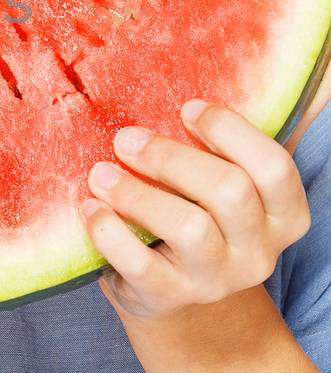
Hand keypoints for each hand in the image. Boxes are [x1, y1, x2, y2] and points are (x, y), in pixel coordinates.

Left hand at [79, 99, 312, 325]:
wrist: (165, 289)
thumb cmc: (194, 213)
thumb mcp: (221, 182)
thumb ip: (232, 143)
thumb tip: (246, 75)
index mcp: (282, 216)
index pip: (274, 168)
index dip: (230, 130)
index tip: (186, 108)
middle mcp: (258, 252)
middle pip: (230, 192)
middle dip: (172, 156)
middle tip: (126, 138)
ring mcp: (215, 281)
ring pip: (190, 229)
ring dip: (137, 192)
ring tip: (101, 172)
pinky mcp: (169, 297)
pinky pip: (140, 264)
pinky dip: (110, 231)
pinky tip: (91, 207)